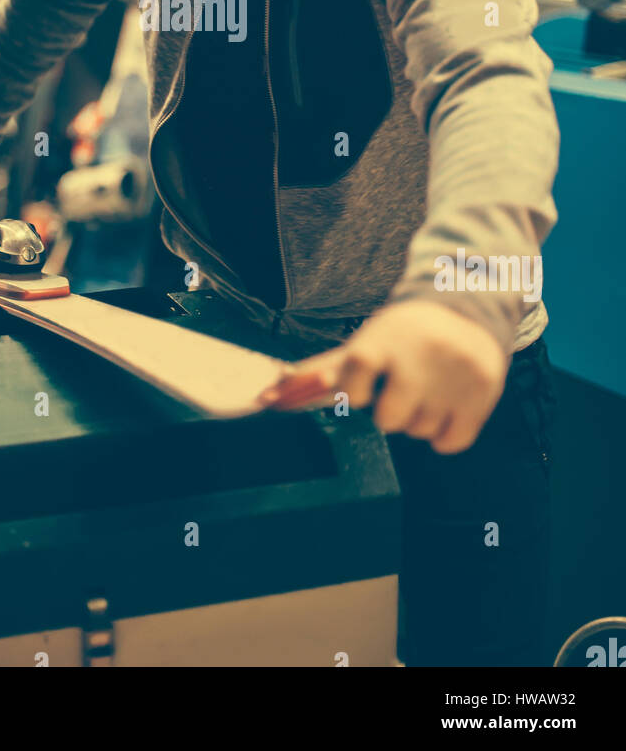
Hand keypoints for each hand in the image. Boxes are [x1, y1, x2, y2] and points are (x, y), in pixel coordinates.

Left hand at [259, 301, 507, 453]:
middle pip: (388, 419)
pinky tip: (445, 406)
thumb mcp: (364, 342)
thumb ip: (318, 372)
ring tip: (425, 388)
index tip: (363, 387)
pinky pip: (451, 443)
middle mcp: (419, 356)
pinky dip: (444, 434)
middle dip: (388, 411)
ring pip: (419, 431)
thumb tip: (268, 397)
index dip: (354, 391)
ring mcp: (454, 376)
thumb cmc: (402, 333)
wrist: (466, 307)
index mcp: (383, 339)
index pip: (355, 376)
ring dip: (418, 418)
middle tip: (399, 388)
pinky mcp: (483, 392)